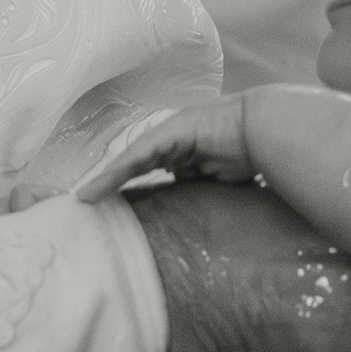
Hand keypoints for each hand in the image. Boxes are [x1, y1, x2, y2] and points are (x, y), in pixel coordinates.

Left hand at [74, 96, 253, 198]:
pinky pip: (135, 157)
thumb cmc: (253, 155)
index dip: (126, 186)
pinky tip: (96, 189)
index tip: (107, 207)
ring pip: (128, 161)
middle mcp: (172, 140)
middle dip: (109, 184)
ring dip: (104, 181)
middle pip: (132, 165)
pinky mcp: (167, 134)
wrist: (268, 132)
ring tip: (82, 200)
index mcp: (184, 152)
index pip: (147, 170)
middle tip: (85, 204)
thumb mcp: (220, 181)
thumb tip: (193, 219)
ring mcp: (168, 133)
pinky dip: (115, 174)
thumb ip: (202, 192)